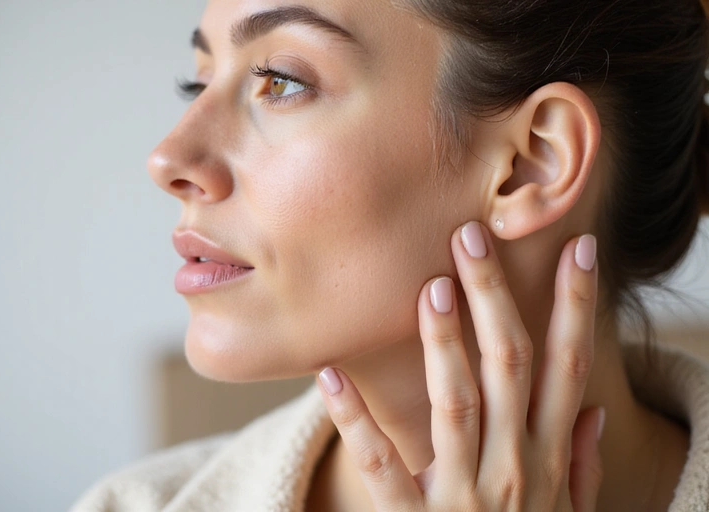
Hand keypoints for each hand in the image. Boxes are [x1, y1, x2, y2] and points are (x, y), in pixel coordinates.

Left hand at [317, 222, 603, 510]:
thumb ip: (581, 469)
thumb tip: (593, 414)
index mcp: (548, 463)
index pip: (569, 369)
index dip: (577, 308)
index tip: (578, 251)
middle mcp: (513, 470)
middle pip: (509, 368)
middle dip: (495, 299)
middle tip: (472, 237)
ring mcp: (464, 497)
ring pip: (456, 404)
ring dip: (444, 343)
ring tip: (432, 286)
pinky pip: (381, 468)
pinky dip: (355, 421)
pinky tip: (331, 376)